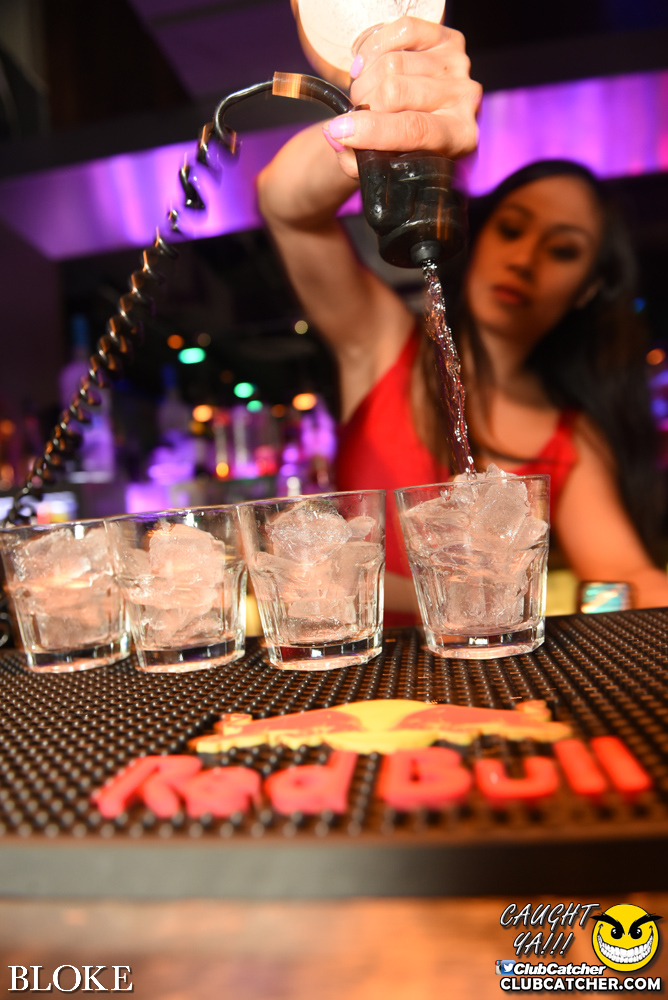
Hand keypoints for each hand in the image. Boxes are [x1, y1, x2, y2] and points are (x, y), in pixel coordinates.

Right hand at [321, 18, 481, 178]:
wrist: (419, 124)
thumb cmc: (401, 149)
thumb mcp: (382, 166)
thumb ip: (356, 161)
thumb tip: (335, 136)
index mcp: (458, 138)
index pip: (414, 129)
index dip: (372, 129)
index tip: (340, 132)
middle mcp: (464, 99)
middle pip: (395, 91)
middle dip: (362, 104)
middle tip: (356, 114)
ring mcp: (458, 66)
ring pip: (393, 63)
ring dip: (364, 81)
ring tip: (363, 96)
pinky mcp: (447, 39)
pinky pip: (403, 31)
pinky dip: (373, 48)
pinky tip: (366, 67)